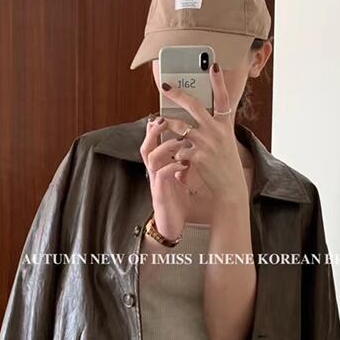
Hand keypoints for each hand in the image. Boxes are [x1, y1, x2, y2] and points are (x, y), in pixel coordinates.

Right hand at [139, 115, 192, 239]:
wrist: (171, 226)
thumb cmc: (177, 200)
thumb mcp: (180, 177)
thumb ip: (183, 160)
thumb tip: (193, 142)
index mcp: (159, 166)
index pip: (152, 142)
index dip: (155, 128)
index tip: (164, 113)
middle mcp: (154, 172)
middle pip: (146, 146)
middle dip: (154, 132)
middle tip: (164, 119)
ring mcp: (156, 182)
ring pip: (152, 158)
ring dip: (165, 147)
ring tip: (180, 141)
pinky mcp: (160, 194)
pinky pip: (162, 175)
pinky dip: (172, 167)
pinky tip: (183, 164)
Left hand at [159, 63, 247, 199]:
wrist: (229, 187)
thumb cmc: (225, 164)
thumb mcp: (225, 142)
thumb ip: (213, 128)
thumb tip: (196, 116)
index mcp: (225, 125)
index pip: (223, 98)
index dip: (218, 81)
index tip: (213, 65)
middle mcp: (217, 131)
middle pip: (194, 106)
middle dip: (177, 94)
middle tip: (164, 85)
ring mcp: (206, 143)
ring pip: (179, 126)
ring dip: (167, 123)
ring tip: (159, 120)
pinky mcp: (197, 156)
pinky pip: (178, 147)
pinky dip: (172, 149)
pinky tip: (171, 152)